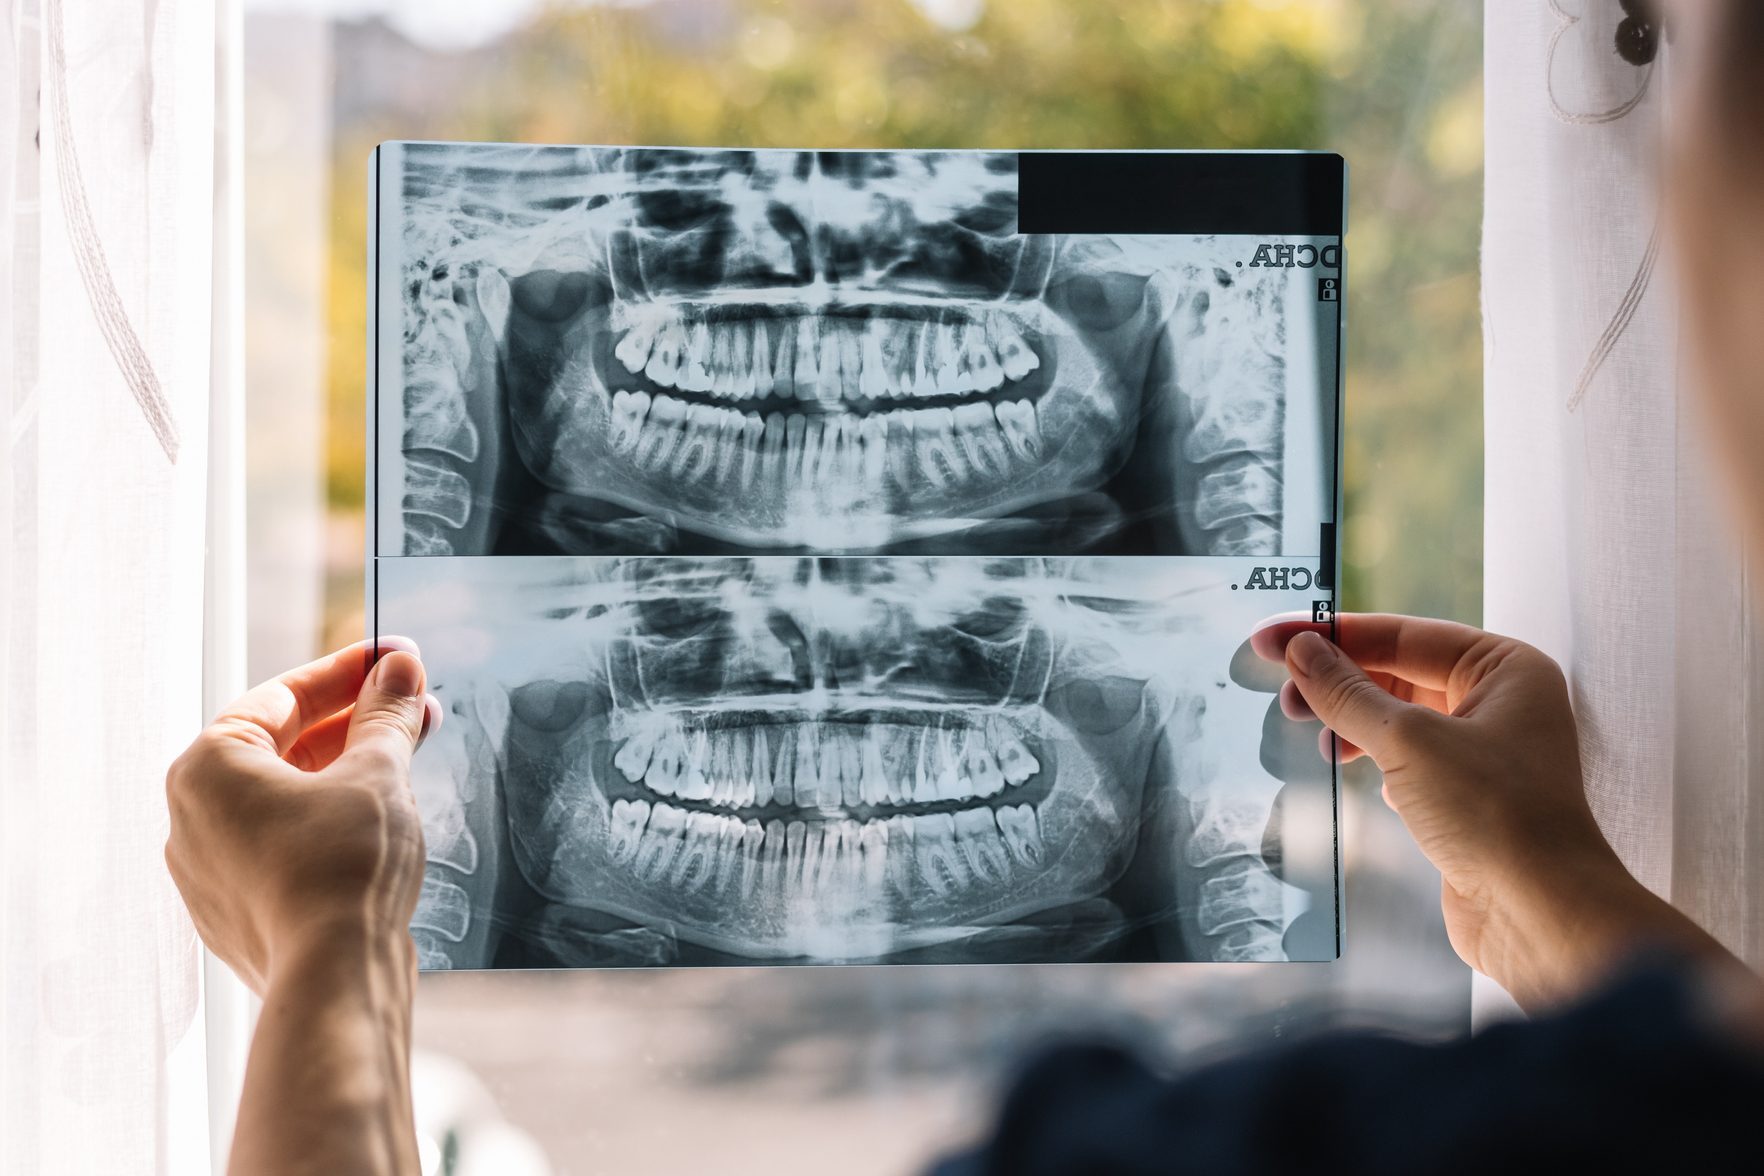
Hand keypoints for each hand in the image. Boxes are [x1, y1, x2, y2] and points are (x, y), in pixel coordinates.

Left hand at [164, 640, 442, 994]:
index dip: (349, 673)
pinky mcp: (235, 913)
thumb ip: (386, 714)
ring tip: (407, 758)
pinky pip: (282, 846)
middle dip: (353, 724)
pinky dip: (328, 822)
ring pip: (284, 799)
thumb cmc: (343, 871)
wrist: (335, 978)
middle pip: (282, 747)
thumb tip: (400, 672)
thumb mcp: (377, 772)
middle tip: (410, 706)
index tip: (394, 661)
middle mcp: (191, 817)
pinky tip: (379, 817)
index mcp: (207, 768)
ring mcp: (207, 871)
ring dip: (346, 772)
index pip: (283, 697)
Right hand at [1252, 615, 1642, 1003]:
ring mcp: (1486, 750)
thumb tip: (1303, 651)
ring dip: (1351, 721)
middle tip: (1285, 692)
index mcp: (1505, 668)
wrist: (1539, 913)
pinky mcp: (1467, 794)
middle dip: (1339, 680)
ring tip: (1313, 735)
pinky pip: (1408, 757)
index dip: (1332, 634)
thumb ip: (1348, 693)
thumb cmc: (1498, 817)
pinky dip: (1373, 756)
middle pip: (1400, 671)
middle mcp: (1501, 702)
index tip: (1274, 638)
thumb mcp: (1408, 741)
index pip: (1403, 634)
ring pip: (1400, 716)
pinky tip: (1352, 767)